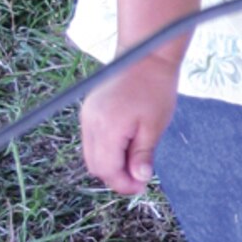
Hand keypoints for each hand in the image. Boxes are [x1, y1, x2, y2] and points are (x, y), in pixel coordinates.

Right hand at [80, 51, 178, 195]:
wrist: (145, 55)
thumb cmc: (155, 88)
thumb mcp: (154, 126)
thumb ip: (143, 154)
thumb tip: (139, 179)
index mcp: (107, 127)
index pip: (107, 169)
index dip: (123, 183)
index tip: (141, 187)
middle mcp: (90, 122)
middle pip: (95, 165)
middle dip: (116, 176)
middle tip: (140, 177)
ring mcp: (86, 115)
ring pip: (91, 154)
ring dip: (111, 163)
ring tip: (136, 161)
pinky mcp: (88, 110)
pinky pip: (92, 139)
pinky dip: (107, 148)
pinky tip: (126, 145)